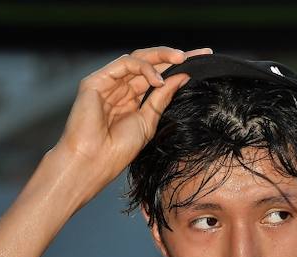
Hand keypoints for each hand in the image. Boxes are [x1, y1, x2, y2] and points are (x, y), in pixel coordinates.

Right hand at [55, 46, 211, 194]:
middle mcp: (120, 89)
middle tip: (199, 55)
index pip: (157, 78)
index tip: (203, 63)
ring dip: (161, 56)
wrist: (93, 162)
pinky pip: (124, 64)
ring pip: (138, 58)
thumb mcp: (148, 122)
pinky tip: (157, 80)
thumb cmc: (117, 151)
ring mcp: (107, 84)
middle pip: (149, 64)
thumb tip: (182, 77)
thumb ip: (162, 98)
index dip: (178, 69)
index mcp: (131, 101)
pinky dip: (144, 68)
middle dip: (174, 56)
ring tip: (181, 60)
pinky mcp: (95, 81)